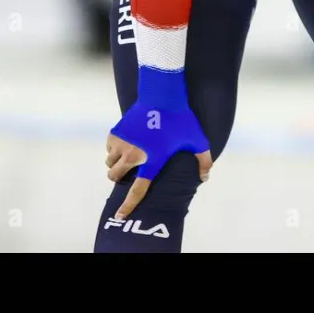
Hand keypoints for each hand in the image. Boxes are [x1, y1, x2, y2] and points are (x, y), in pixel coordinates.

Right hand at [105, 101, 212, 219]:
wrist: (161, 95)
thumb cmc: (180, 119)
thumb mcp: (197, 140)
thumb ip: (203, 161)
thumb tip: (205, 178)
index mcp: (152, 161)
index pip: (137, 189)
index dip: (128, 205)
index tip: (119, 216)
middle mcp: (133, 155)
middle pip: (114, 177)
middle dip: (118, 178)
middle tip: (129, 172)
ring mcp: (122, 143)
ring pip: (109, 163)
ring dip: (115, 164)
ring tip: (128, 157)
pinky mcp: (115, 132)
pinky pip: (108, 149)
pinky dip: (113, 150)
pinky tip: (125, 144)